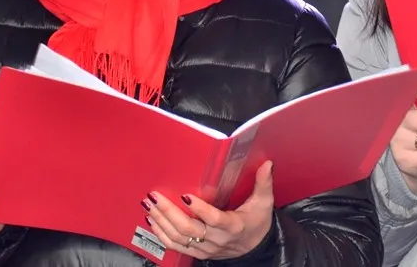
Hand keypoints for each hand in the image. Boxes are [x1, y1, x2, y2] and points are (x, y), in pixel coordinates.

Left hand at [144, 161, 274, 259]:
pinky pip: (176, 246)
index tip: (186, 196)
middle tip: (156, 197)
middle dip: (169, 212)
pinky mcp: (198, 252)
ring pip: (178, 238)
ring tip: (149, 206)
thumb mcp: (263, 203)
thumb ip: (263, 183)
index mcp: (234, 226)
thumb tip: (267, 164)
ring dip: (161, 222)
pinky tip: (153, 221)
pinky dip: (161, 234)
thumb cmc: (257, 223)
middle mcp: (217, 239)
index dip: (200, 210)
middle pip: (188, 229)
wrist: (255, 248)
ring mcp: (206, 248)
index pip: (214, 220)